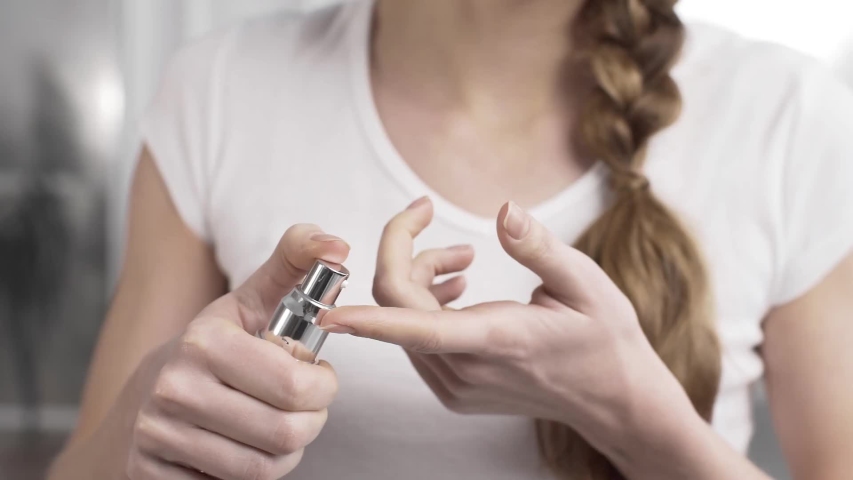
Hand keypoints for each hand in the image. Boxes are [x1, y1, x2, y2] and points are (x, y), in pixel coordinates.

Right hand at [126, 225, 347, 479]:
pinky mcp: (152, 477)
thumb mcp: (246, 303)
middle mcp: (175, 388)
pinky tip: (242, 447)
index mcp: (205, 341)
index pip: (297, 386)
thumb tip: (338, 245)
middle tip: (305, 407)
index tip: (317, 377)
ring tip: (277, 425)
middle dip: (311, 421)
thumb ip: (293, 264)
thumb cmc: (208, 351)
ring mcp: (159, 436)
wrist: (135, 406)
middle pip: (287, 432)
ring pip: (266, 467)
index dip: (323, 387)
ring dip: (286, 451)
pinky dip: (254, 473)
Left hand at [321, 202, 693, 452]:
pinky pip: (417, 340)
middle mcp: (466, 370)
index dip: (368, 317)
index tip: (330, 309)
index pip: (416, 327)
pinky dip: (425, 306)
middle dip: (406, 253)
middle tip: (432, 218)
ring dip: (419, 279)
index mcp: (497, 340)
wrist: (613, 399)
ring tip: (464, 260)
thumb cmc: (604, 339)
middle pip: (399, 308)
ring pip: (404, 322)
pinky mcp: (455, 390)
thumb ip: (538, 246)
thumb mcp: (584, 282)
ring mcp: (457, 385)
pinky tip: (459, 289)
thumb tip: (504, 210)